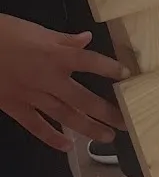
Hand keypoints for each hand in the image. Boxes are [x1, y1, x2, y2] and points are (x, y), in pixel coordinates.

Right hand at [0, 15, 128, 151]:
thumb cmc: (3, 33)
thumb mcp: (36, 30)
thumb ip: (63, 39)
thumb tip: (86, 39)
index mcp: (56, 56)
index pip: (91, 62)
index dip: (110, 69)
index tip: (128, 75)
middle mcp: (49, 79)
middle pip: (84, 99)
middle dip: (107, 112)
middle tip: (127, 123)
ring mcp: (32, 96)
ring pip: (66, 116)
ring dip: (88, 128)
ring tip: (108, 138)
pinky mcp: (14, 107)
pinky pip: (36, 126)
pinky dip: (51, 137)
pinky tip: (67, 147)